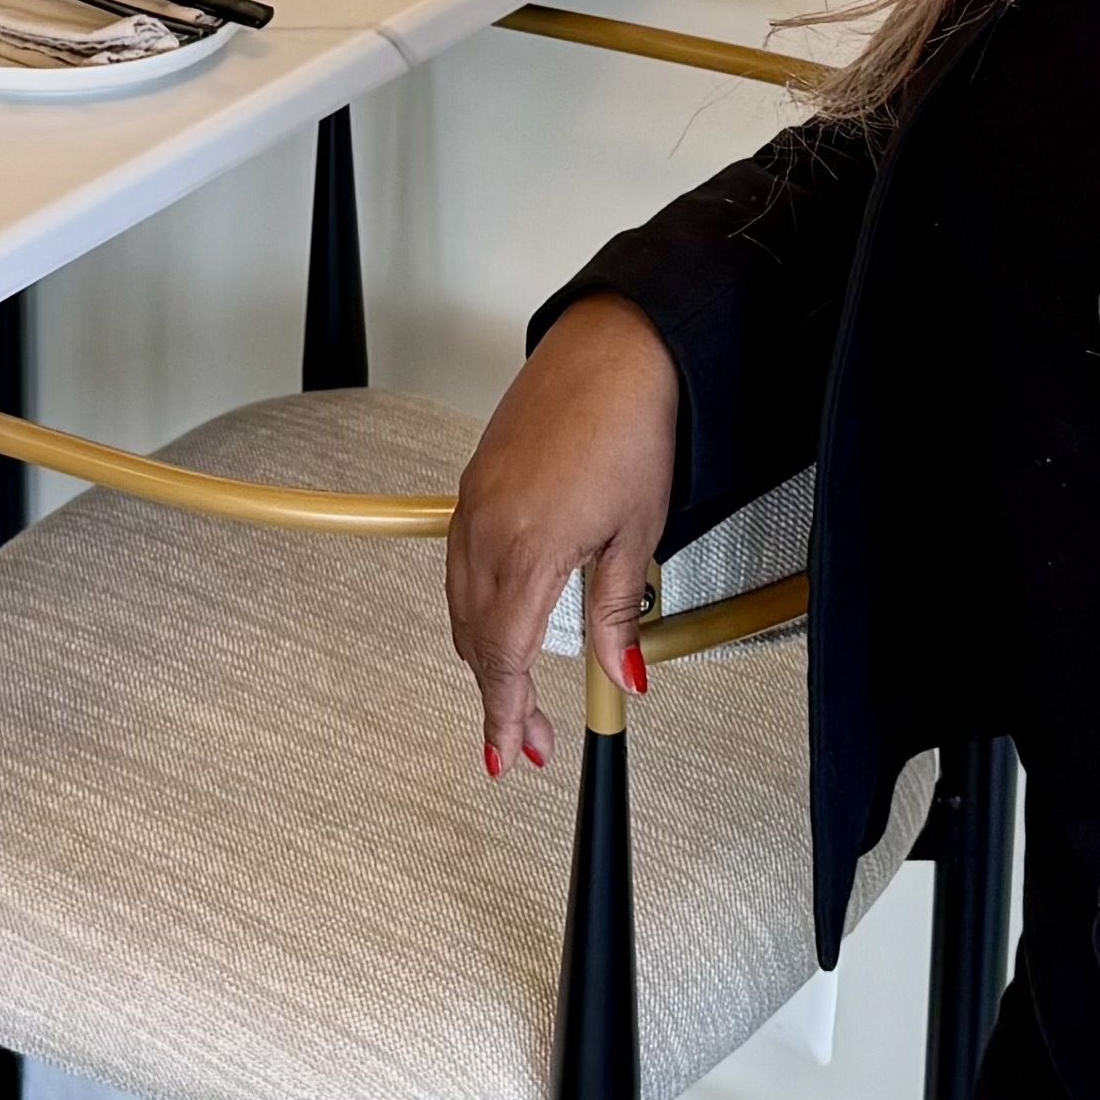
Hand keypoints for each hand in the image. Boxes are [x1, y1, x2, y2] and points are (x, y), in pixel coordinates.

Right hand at [446, 296, 679, 778]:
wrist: (615, 347)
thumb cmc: (632, 423)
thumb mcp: (638, 533)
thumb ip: (620, 613)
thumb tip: (625, 676)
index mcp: (527, 548)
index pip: (504, 656)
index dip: (505, 712)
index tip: (512, 752)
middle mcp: (486, 526)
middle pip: (474, 638)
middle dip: (498, 694)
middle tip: (527, 736)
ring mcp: (474, 502)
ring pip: (460, 603)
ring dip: (485, 652)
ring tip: (517, 687)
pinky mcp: (474, 482)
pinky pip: (460, 562)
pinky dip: (475, 604)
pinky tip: (505, 617)